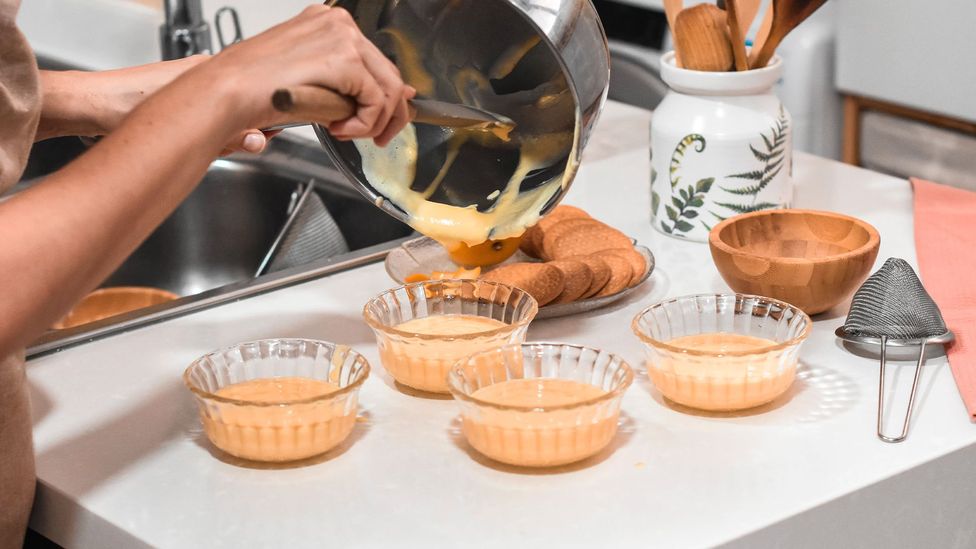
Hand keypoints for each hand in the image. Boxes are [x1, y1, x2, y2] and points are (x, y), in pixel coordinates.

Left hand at [38, 56, 275, 153]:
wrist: (84, 106)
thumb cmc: (120, 105)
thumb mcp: (184, 127)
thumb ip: (228, 135)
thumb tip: (258, 140)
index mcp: (207, 69)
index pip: (254, 90)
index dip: (265, 114)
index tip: (270, 131)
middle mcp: (199, 74)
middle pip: (239, 106)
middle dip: (240, 129)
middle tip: (234, 145)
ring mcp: (185, 87)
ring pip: (220, 115)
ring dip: (219, 133)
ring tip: (207, 144)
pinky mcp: (172, 101)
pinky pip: (202, 118)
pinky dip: (202, 133)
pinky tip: (190, 142)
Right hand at [200, 5, 414, 145]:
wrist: (227, 91)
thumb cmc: (255, 89)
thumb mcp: (312, 82)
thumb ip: (349, 85)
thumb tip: (392, 98)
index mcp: (328, 23)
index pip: (376, 62)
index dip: (384, 98)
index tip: (379, 120)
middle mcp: (339, 24)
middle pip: (389, 74)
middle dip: (387, 114)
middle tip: (374, 137)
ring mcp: (343, 37)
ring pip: (389, 89)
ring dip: (373, 121)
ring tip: (347, 132)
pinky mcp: (344, 59)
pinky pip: (375, 100)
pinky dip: (363, 123)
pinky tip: (339, 128)